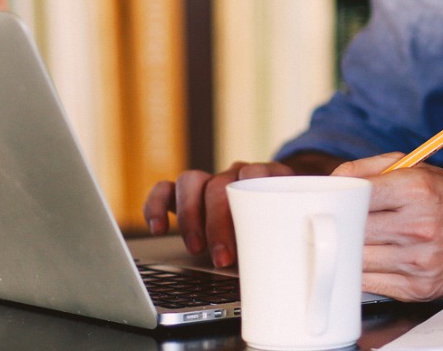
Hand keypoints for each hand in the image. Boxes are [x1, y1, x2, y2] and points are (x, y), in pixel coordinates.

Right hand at [144, 161, 294, 267]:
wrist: (276, 220)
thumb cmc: (281, 231)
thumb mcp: (286, 235)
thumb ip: (279, 241)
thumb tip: (272, 268)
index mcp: (267, 176)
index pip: (254, 173)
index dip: (247, 203)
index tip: (248, 236)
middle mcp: (236, 173)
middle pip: (219, 184)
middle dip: (217, 223)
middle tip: (222, 258)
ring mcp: (210, 181)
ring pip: (189, 181)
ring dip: (189, 216)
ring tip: (195, 248)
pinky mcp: (186, 194)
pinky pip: (164, 190)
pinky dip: (156, 207)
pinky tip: (158, 229)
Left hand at [333, 153, 442, 300]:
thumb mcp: (419, 170)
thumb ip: (372, 169)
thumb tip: (334, 180)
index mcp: (417, 189)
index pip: (359, 194)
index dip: (340, 199)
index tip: (333, 202)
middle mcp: (419, 225)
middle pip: (355, 229)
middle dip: (342, 226)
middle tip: (336, 222)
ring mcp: (419, 260)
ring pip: (358, 258)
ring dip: (351, 251)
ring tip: (355, 241)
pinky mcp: (418, 287)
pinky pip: (370, 283)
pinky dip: (363, 272)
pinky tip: (370, 260)